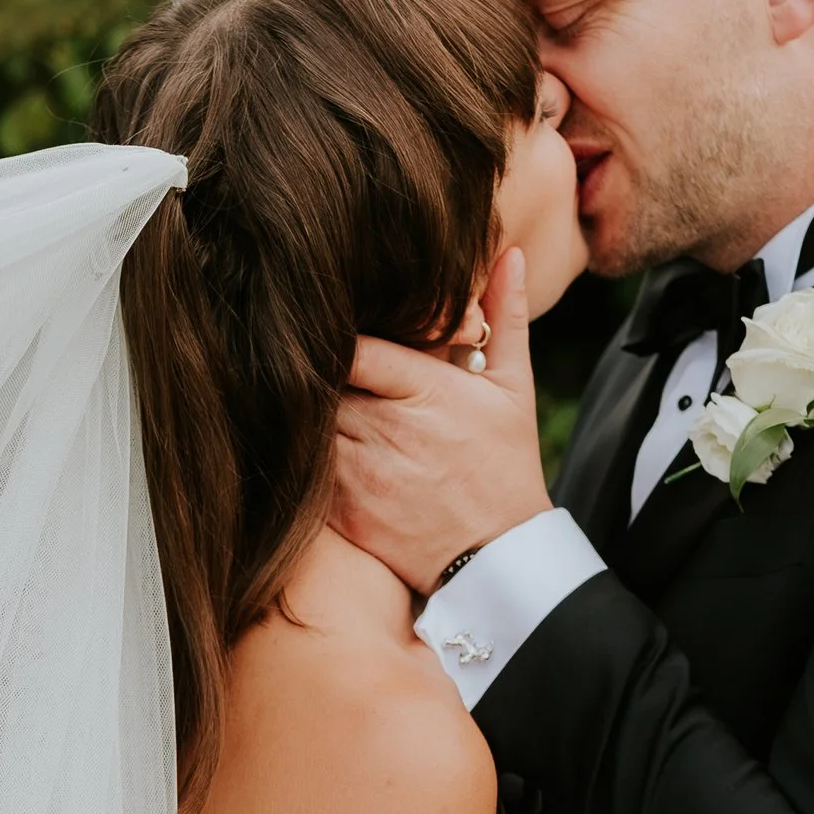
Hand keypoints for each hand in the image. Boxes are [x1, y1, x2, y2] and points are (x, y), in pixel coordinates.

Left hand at [333, 247, 550, 595]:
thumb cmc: (505, 467)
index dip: (335, 330)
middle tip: (305, 352)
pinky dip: (300, 451)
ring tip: (302, 394)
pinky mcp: (340, 510)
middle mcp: (385, 427)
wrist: (497, 558)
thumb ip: (505, 318)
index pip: (350, 342)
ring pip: (304, 419)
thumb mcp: (513, 389)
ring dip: (304, 408)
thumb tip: (509, 255)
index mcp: (423, 389)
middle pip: (319, 377)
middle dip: (315, 367)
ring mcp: (358, 471)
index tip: (333, 325)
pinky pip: (302, 466)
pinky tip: (307, 441)